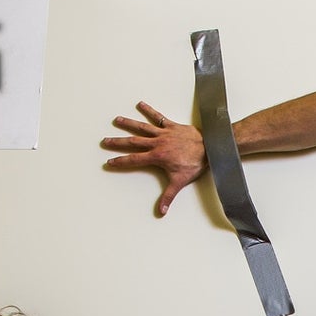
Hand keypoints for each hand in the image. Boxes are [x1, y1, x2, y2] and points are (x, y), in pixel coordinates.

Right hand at [101, 101, 206, 215]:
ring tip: (117, 120)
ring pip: (142, 127)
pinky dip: (149, 110)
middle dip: (118, 142)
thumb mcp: (180, 181)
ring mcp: (163, 133)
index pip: (134, 160)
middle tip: (105, 141)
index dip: (121, 161)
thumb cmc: (195, 164)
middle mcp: (157, 143)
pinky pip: (158, 117)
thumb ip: (168, 196)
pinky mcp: (171, 126)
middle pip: (133, 142)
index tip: (110, 161)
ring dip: (129, 123)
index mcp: (157, 157)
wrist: (209, 147)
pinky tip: (141, 104)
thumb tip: (161, 211)